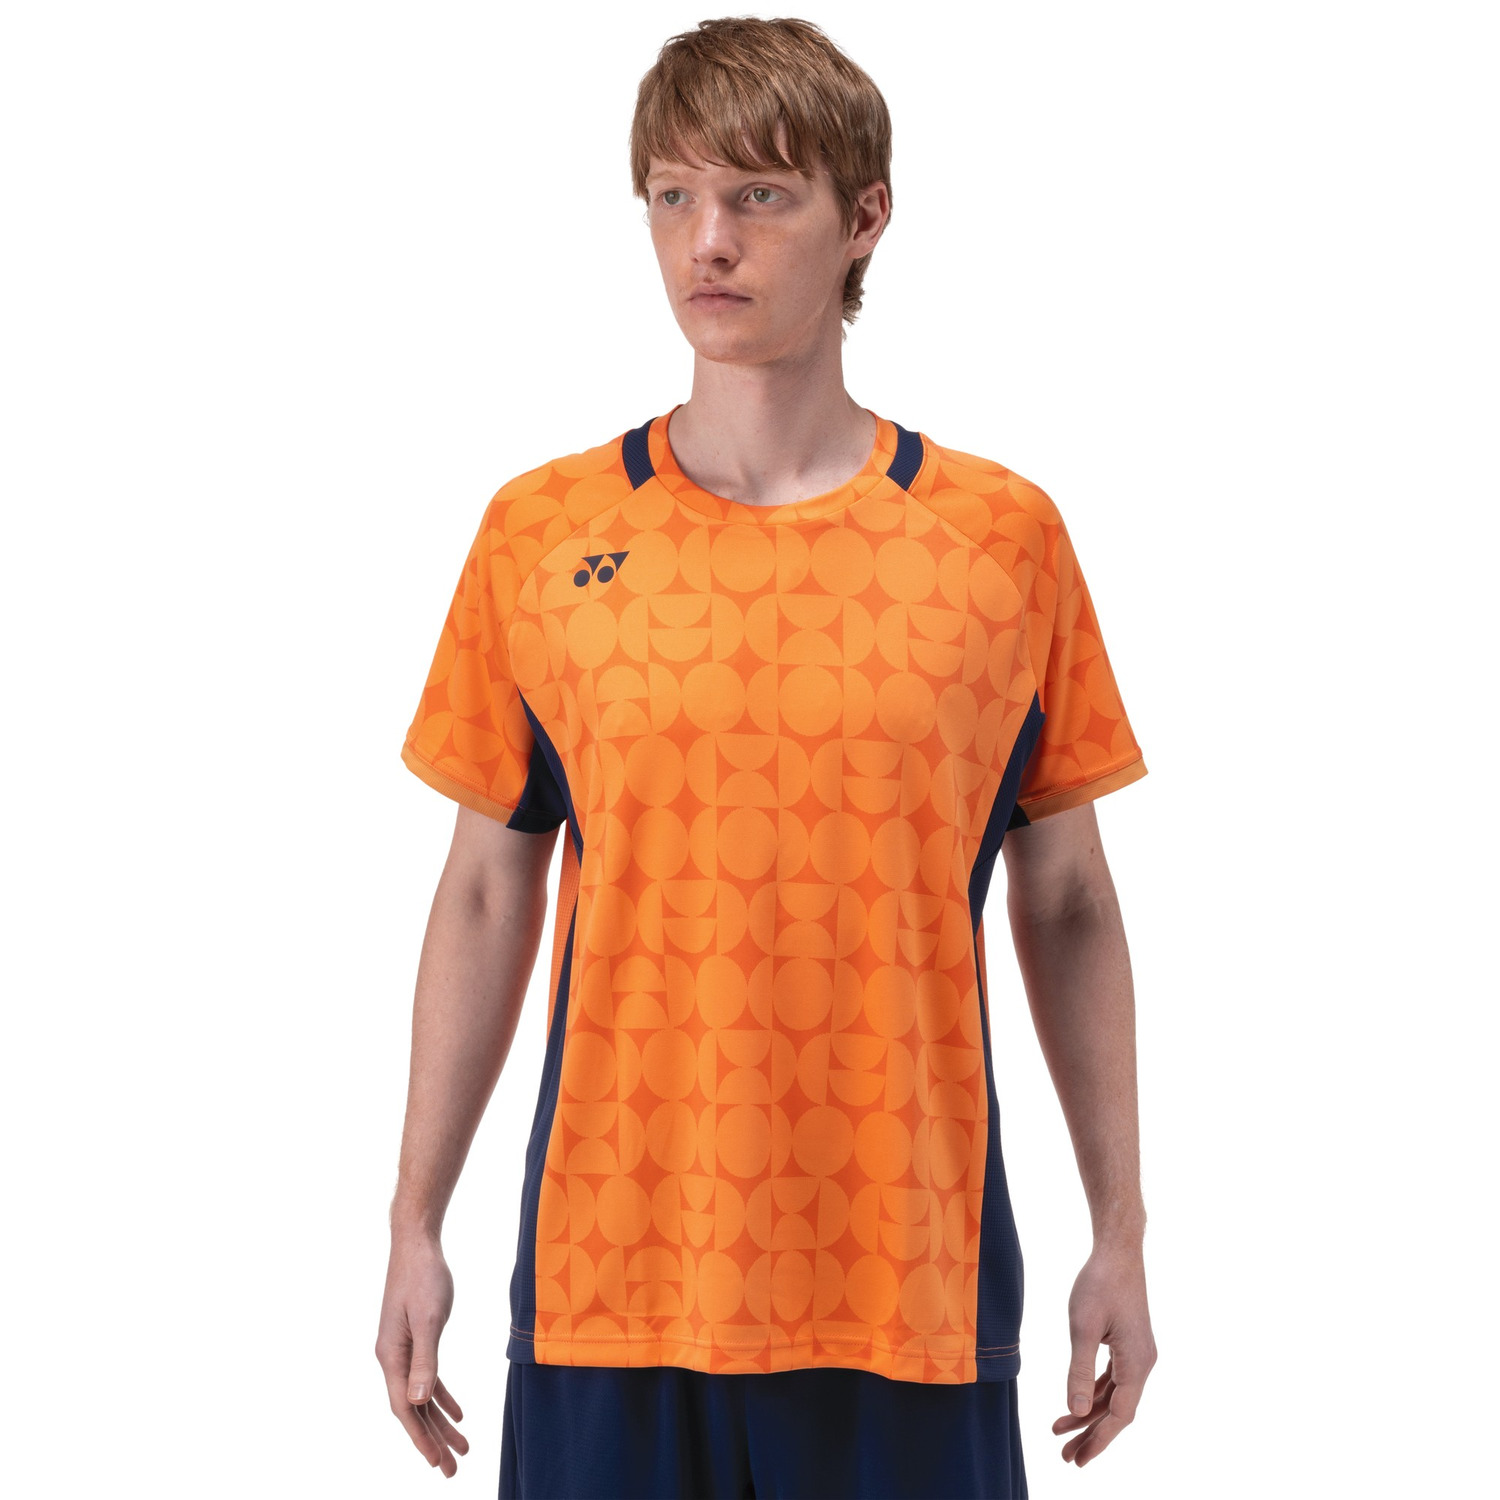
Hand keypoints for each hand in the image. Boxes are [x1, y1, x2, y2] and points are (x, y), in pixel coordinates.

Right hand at [375, 1232, 469, 1476]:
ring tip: (462, 1448)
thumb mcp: (430, 1318)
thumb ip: (425, 1360)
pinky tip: (458, 1413)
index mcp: (392, 1357)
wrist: (417, 1244)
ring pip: (422, 1398)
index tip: (437, 1463)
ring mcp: (403, 1350)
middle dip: (432, 1441)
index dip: (420, 1438)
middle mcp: (393, 1359)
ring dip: (440, 1423)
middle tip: (453, 1470)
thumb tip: (417, 1402)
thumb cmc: (423, 1276)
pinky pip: (428, 1378)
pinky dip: (442, 1397)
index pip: (405, 1408)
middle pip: (413, 1410)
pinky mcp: (416, 1340)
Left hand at [1053, 1239, 1156, 1466]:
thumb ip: (1079, 1370)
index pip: (1119, 1414)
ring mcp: (1137, 1354)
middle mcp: (1142, 1363)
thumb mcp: (1083, 1327)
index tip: (1079, 1459)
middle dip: (1091, 1433)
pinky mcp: (1129, 1344)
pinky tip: (1075, 1402)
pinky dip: (1093, 1392)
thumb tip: (1075, 1409)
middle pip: (1117, 1410)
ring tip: (1060, 1431)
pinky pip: (1112, 1378)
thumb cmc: (1100, 1284)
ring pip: (1113, 1395)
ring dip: (1088, 1413)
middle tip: (1066, 1457)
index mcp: (1136, 1363)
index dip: (1099, 1439)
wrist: (1118, 1251)